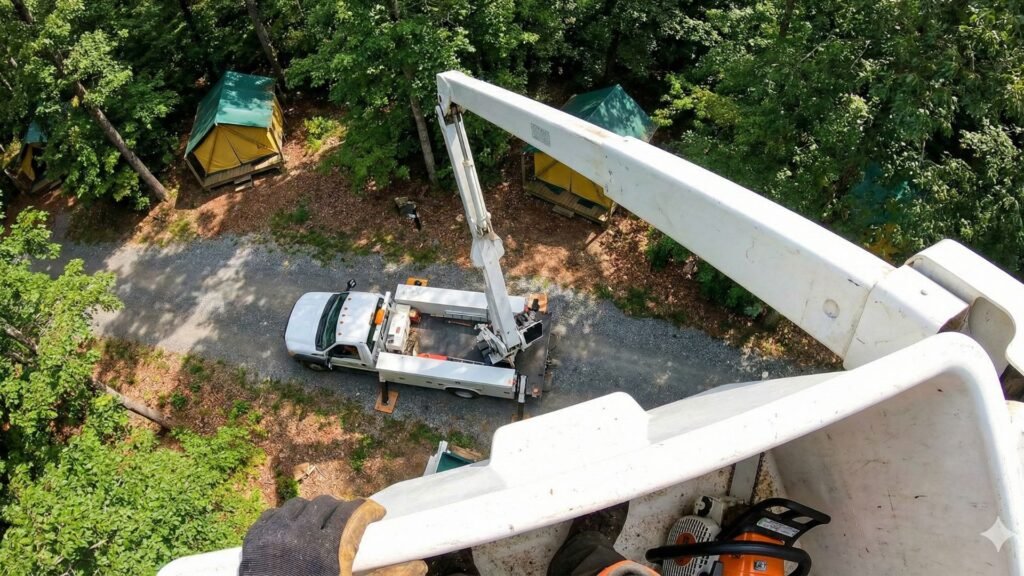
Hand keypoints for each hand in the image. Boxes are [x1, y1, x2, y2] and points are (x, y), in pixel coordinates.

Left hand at [239, 495, 424, 575]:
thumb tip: (421, 566)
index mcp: (327, 551)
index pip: (353, 513)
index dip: (368, 510)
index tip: (377, 514)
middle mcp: (300, 536)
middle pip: (328, 504)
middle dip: (342, 509)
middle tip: (349, 521)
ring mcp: (274, 534)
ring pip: (300, 505)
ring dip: (314, 511)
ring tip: (320, 524)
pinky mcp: (254, 537)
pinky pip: (276, 513)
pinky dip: (287, 518)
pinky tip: (294, 531)